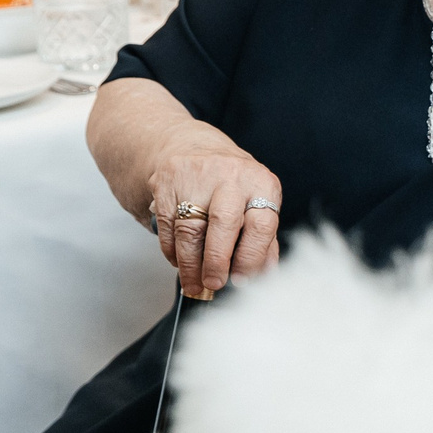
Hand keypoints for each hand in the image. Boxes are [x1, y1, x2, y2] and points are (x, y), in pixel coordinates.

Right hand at [146, 128, 282, 297]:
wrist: (192, 148)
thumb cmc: (232, 185)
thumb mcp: (257, 202)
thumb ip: (264, 239)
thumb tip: (265, 275)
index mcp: (260, 183)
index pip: (261, 225)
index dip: (252, 257)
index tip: (242, 281)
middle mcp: (230, 176)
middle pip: (223, 224)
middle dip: (216, 261)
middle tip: (214, 284)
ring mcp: (196, 178)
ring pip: (190, 229)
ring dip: (190, 264)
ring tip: (194, 284)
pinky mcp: (166, 184)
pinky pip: (167, 227)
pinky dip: (172, 251)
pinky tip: (179, 262)